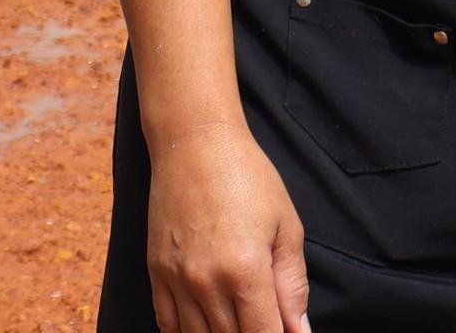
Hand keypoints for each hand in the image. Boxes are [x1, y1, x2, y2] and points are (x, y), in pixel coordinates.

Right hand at [144, 122, 309, 332]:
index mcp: (245, 270)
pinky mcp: (156, 271)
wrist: (194, 142)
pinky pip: (167, 324)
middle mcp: (206, 281)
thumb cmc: (247, 177)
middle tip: (261, 319)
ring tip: (236, 320)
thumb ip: (293, 286)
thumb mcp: (286, 227)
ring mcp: (177, 278)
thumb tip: (299, 332)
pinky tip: (204, 328)